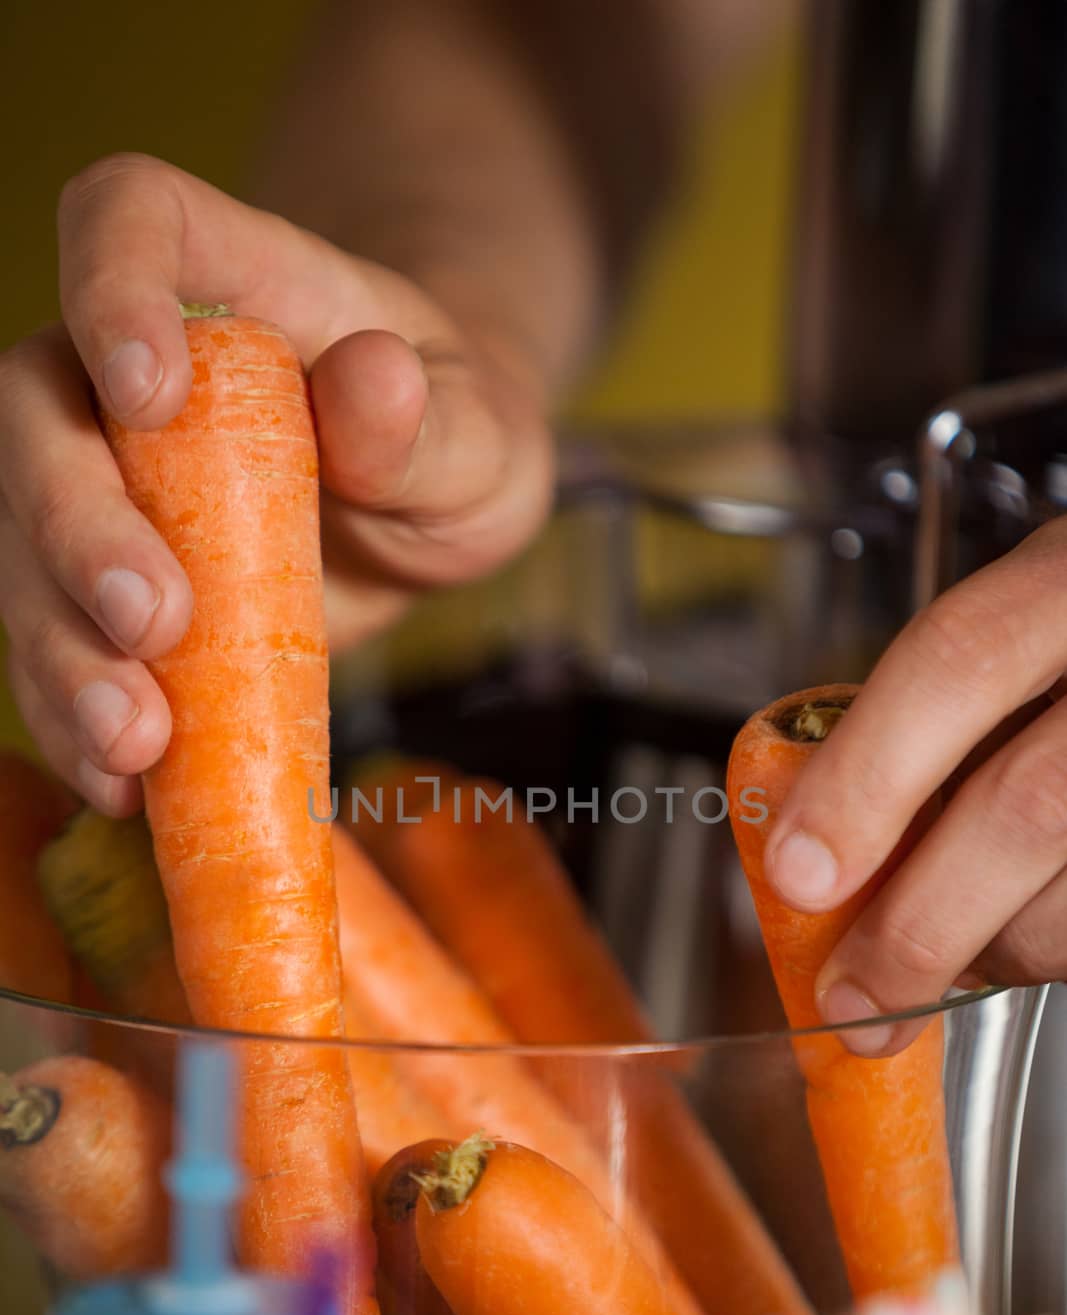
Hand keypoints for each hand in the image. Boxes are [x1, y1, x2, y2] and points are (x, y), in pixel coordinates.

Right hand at [0, 154, 553, 815]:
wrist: (422, 502)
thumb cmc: (451, 435)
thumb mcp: (481, 432)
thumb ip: (431, 419)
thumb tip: (373, 383)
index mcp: (232, 283)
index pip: (127, 219)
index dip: (109, 288)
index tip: (148, 394)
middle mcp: (133, 374)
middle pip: (38, 412)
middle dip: (77, 527)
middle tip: (155, 624)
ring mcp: (108, 483)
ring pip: (23, 546)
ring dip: (63, 650)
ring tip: (135, 743)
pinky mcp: (106, 586)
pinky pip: (58, 644)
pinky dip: (78, 718)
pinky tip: (125, 780)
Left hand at [763, 517, 1066, 1052]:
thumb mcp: (1028, 620)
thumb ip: (941, 707)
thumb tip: (818, 843)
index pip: (958, 663)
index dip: (867, 776)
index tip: (801, 872)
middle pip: (1027, 805)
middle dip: (918, 924)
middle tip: (853, 997)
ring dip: (997, 952)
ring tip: (955, 957)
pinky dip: (1056, 953)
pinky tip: (1025, 935)